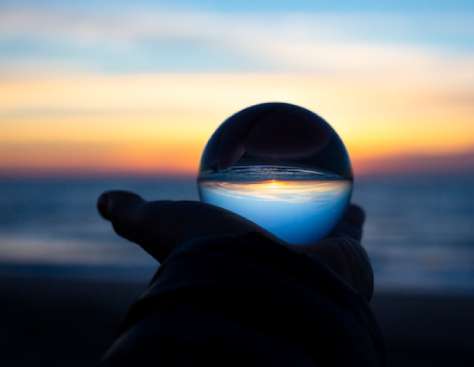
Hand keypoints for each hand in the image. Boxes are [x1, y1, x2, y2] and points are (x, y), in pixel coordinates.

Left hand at [97, 191, 372, 300]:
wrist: (253, 283)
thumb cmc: (204, 254)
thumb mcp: (159, 226)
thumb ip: (134, 215)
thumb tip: (104, 201)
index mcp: (242, 264)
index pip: (246, 237)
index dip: (248, 219)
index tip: (247, 200)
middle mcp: (280, 272)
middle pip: (287, 239)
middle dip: (294, 222)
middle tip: (293, 192)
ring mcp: (317, 272)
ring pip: (325, 236)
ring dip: (328, 217)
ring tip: (329, 187)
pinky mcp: (348, 265)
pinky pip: (351, 227)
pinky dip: (351, 209)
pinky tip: (347, 177)